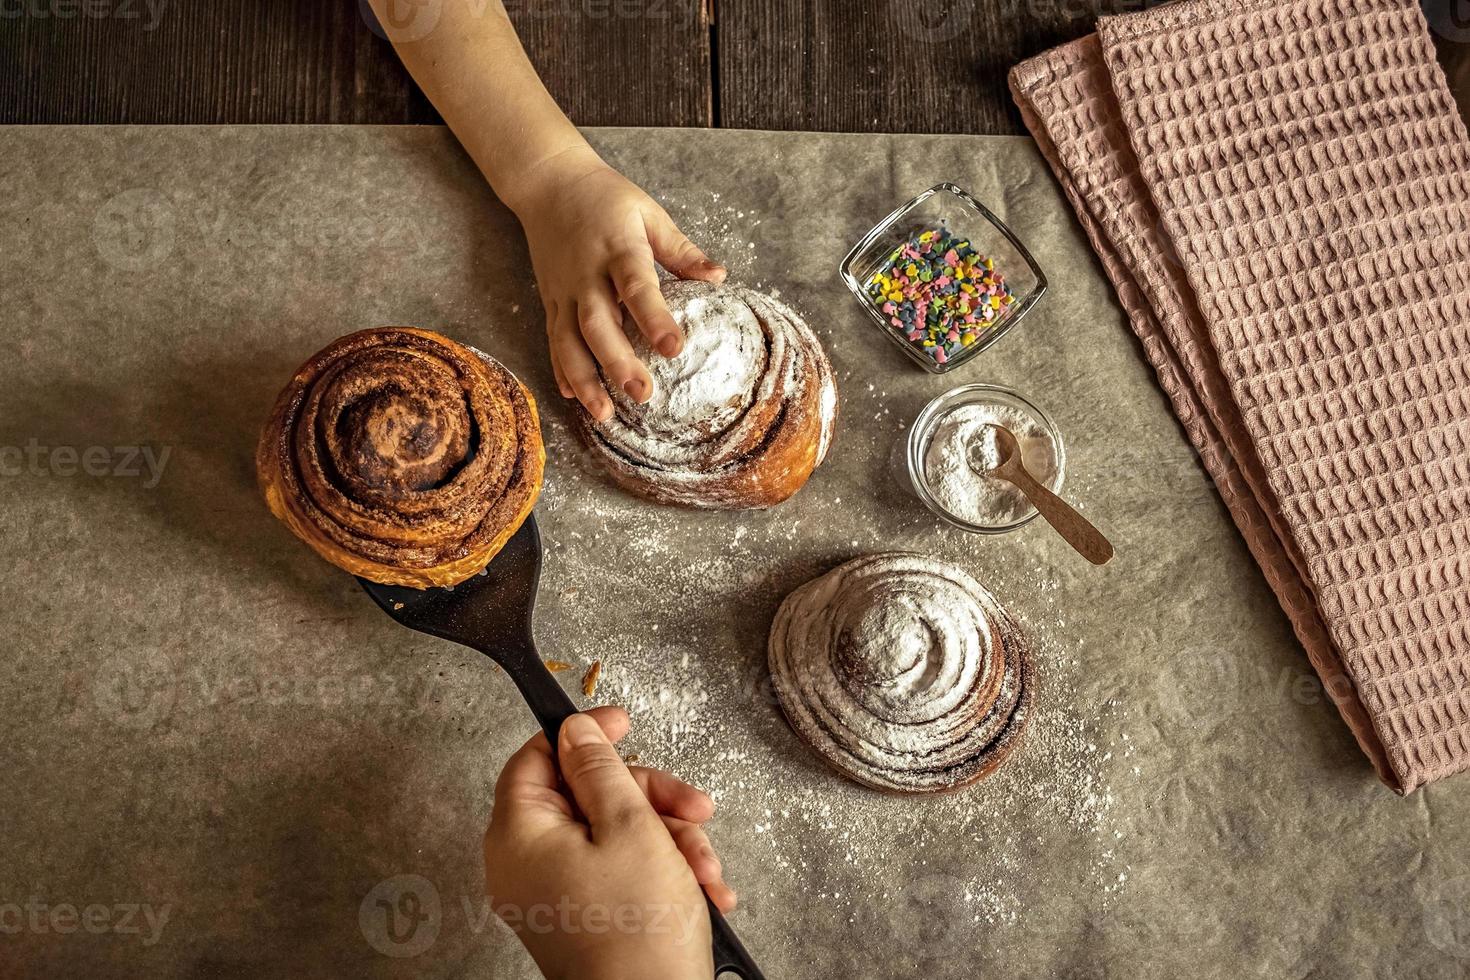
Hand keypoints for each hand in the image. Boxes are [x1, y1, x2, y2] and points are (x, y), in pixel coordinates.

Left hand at [485, 707, 734, 979]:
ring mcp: (554, 894)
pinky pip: (620, 869)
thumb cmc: (637, 932)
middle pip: (587, 795)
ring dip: (670, 838)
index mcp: (519, 835)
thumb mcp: (631, 827)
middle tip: (694, 806)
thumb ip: (602, 770)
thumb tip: (577, 731)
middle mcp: (527, 864)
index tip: (624, 724)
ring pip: (614, 832)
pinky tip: (702, 888)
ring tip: (705, 867)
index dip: (583, 735)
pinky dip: (663, 870)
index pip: (538, 758)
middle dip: (651, 798)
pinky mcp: (583, 915)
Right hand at [506, 147, 726, 421]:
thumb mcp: (648, 213)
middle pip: (597, 323)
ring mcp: (564, 291)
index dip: (654, 319)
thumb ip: (681, 249)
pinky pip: (553, 340)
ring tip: (604, 413)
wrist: (549, 184)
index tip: (674, 348)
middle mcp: (586, 275)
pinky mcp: (550, 301)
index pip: (636, 287)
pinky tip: (573, 397)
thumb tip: (718, 277)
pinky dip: (561, 369)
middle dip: (617, 361)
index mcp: (617, 248)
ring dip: (585, 378)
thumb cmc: (606, 198)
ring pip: (568, 340)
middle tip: (642, 394)